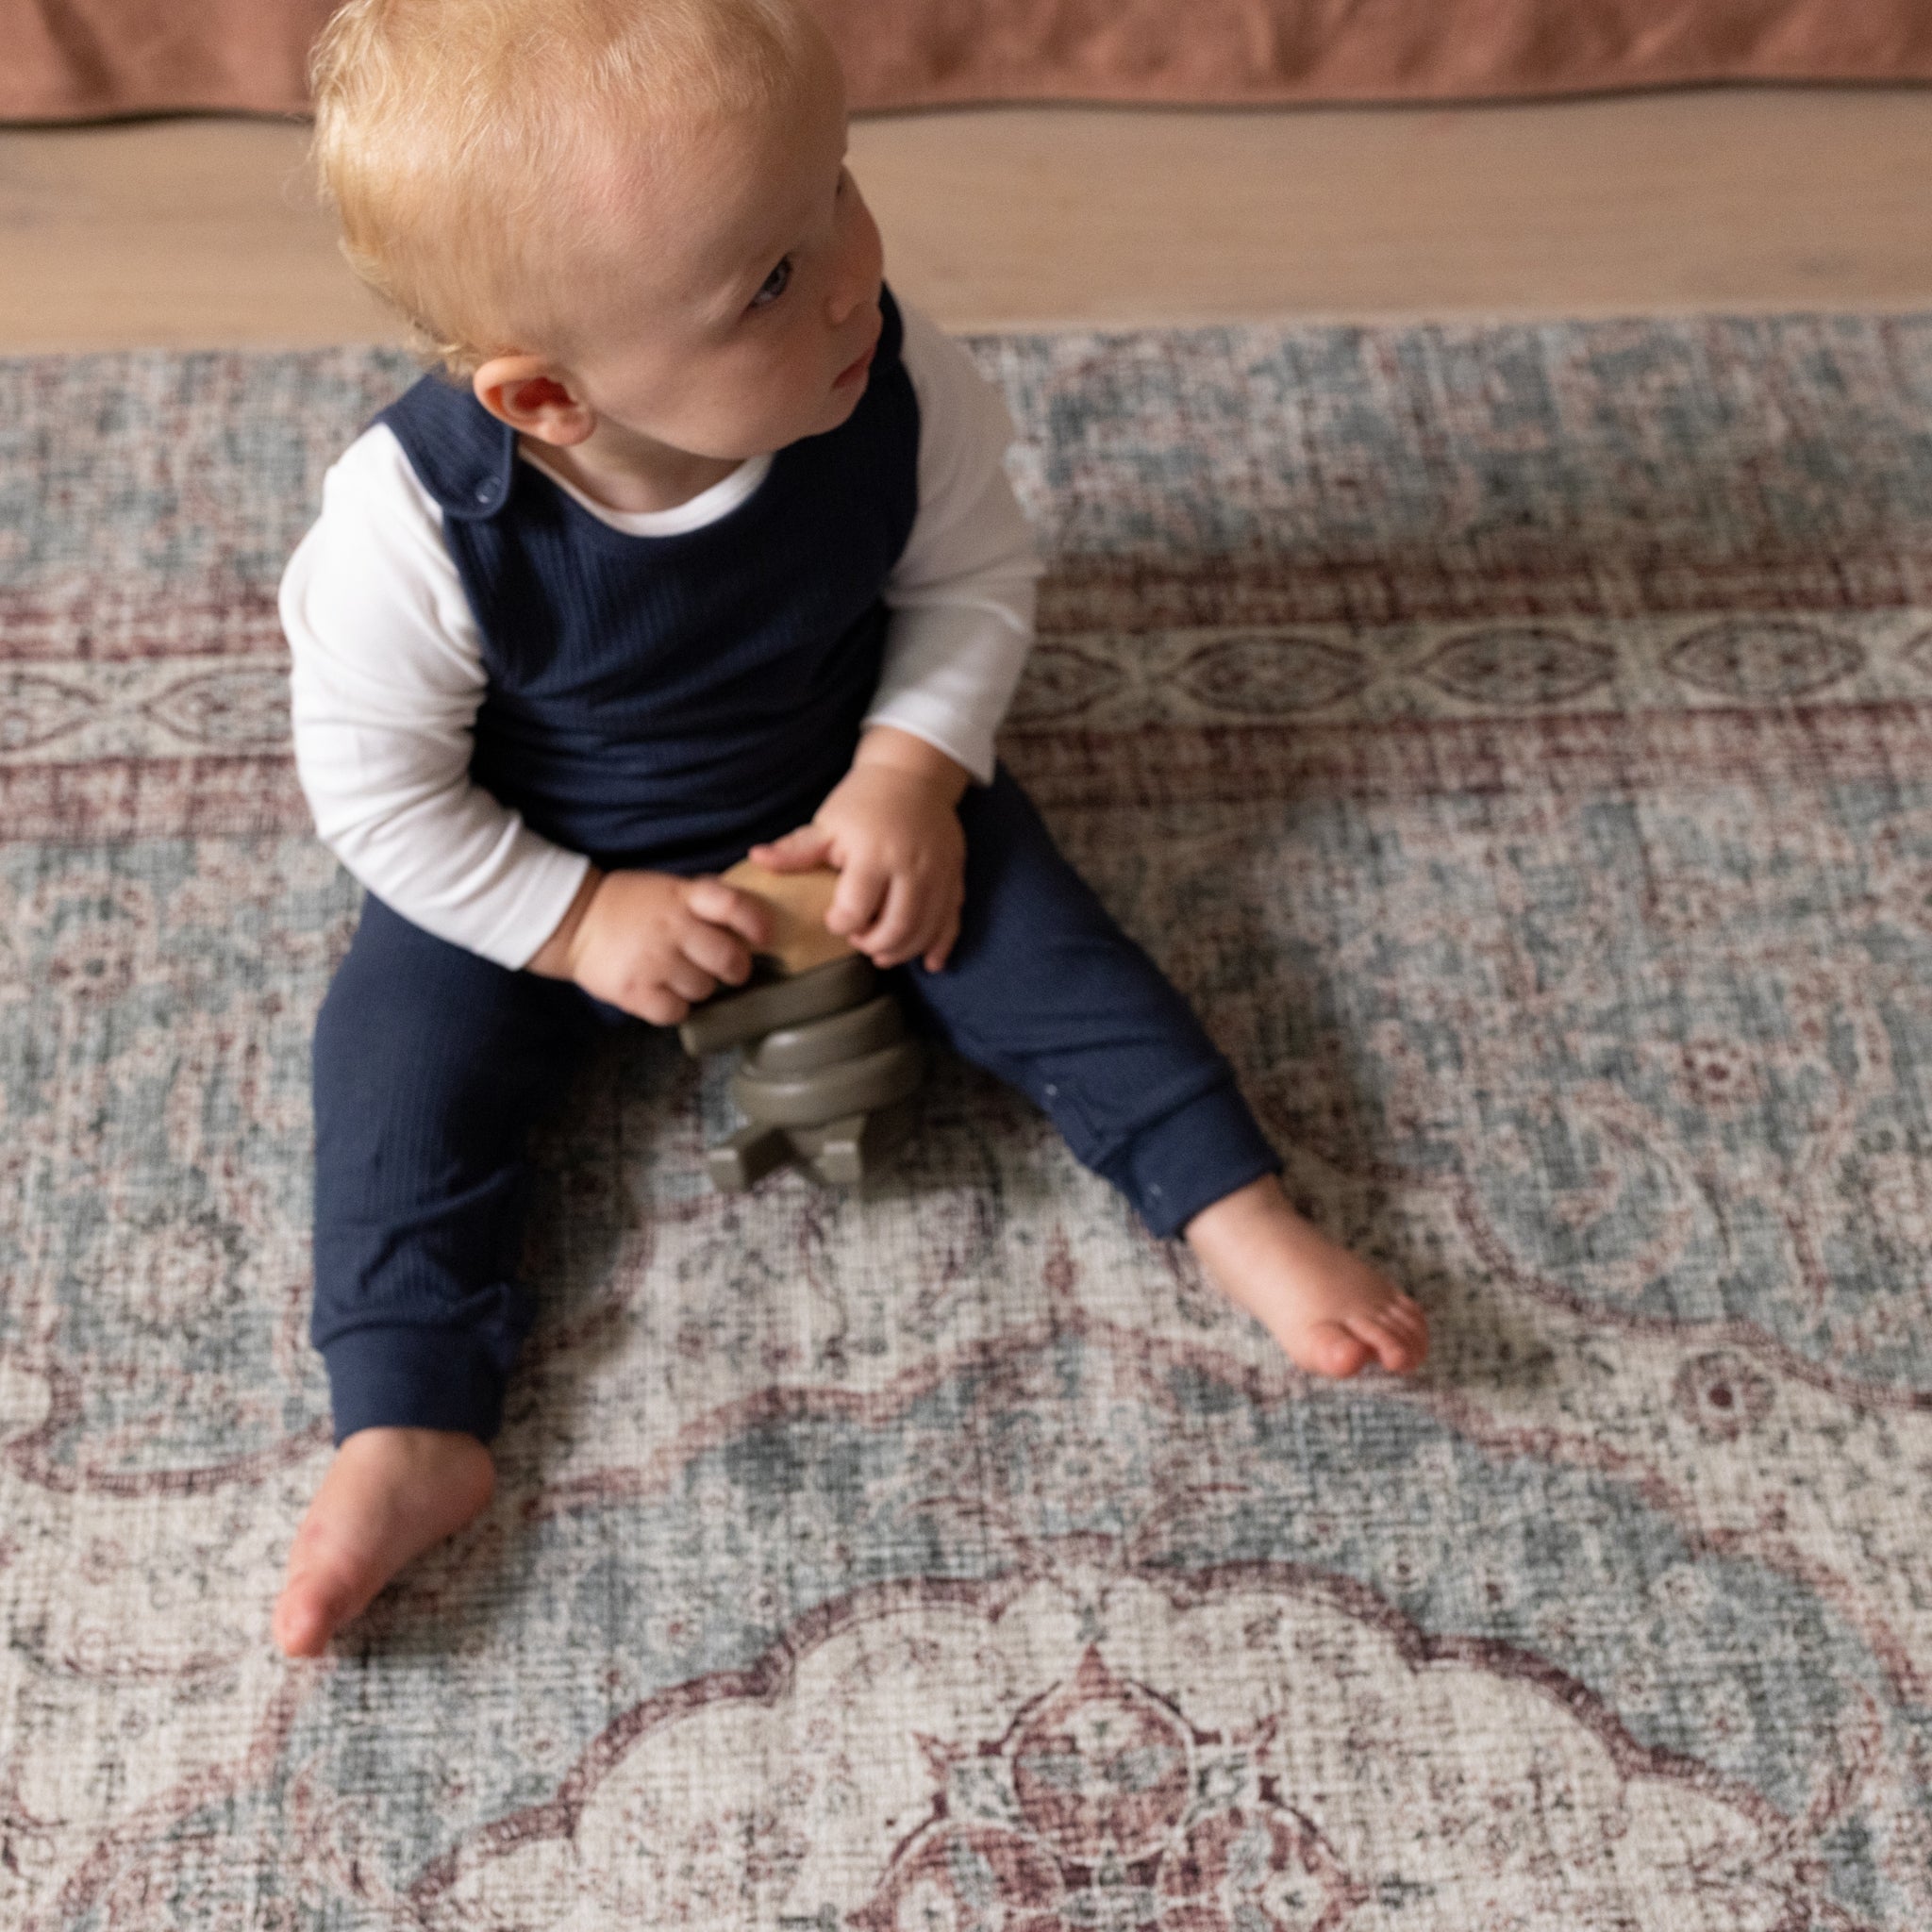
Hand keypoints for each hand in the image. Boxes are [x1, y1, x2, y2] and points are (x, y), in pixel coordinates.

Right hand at [526, 866, 770, 1024]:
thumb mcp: (667, 887)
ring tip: (677, 975)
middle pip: (729, 959)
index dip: (756, 924)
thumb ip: (704, 901)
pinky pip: (676, 1012)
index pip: (734, 905)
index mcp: (683, 897)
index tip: (763, 938)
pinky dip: (673, 1007)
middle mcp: (672, 928)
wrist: (573, 921)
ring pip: (705, 990)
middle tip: (725, 969)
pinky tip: (661, 993)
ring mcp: (654, 961)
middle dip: (734, 969)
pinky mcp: (635, 991)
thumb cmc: (629, 905)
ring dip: (698, 987)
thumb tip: (751, 921)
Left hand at [749, 728, 968, 970]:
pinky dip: (940, 946)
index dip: (840, 924)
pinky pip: (952, 921)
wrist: (915, 774)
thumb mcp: (828, 823)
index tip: (832, 920)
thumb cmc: (864, 800)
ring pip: (925, 931)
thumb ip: (796, 850)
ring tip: (882, 951)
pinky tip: (930, 962)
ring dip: (902, 951)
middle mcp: (911, 867)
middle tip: (858, 941)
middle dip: (873, 945)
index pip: (856, 910)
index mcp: (874, 854)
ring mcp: (939, 874)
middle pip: (896, 928)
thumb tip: (756, 859)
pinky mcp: (955, 877)